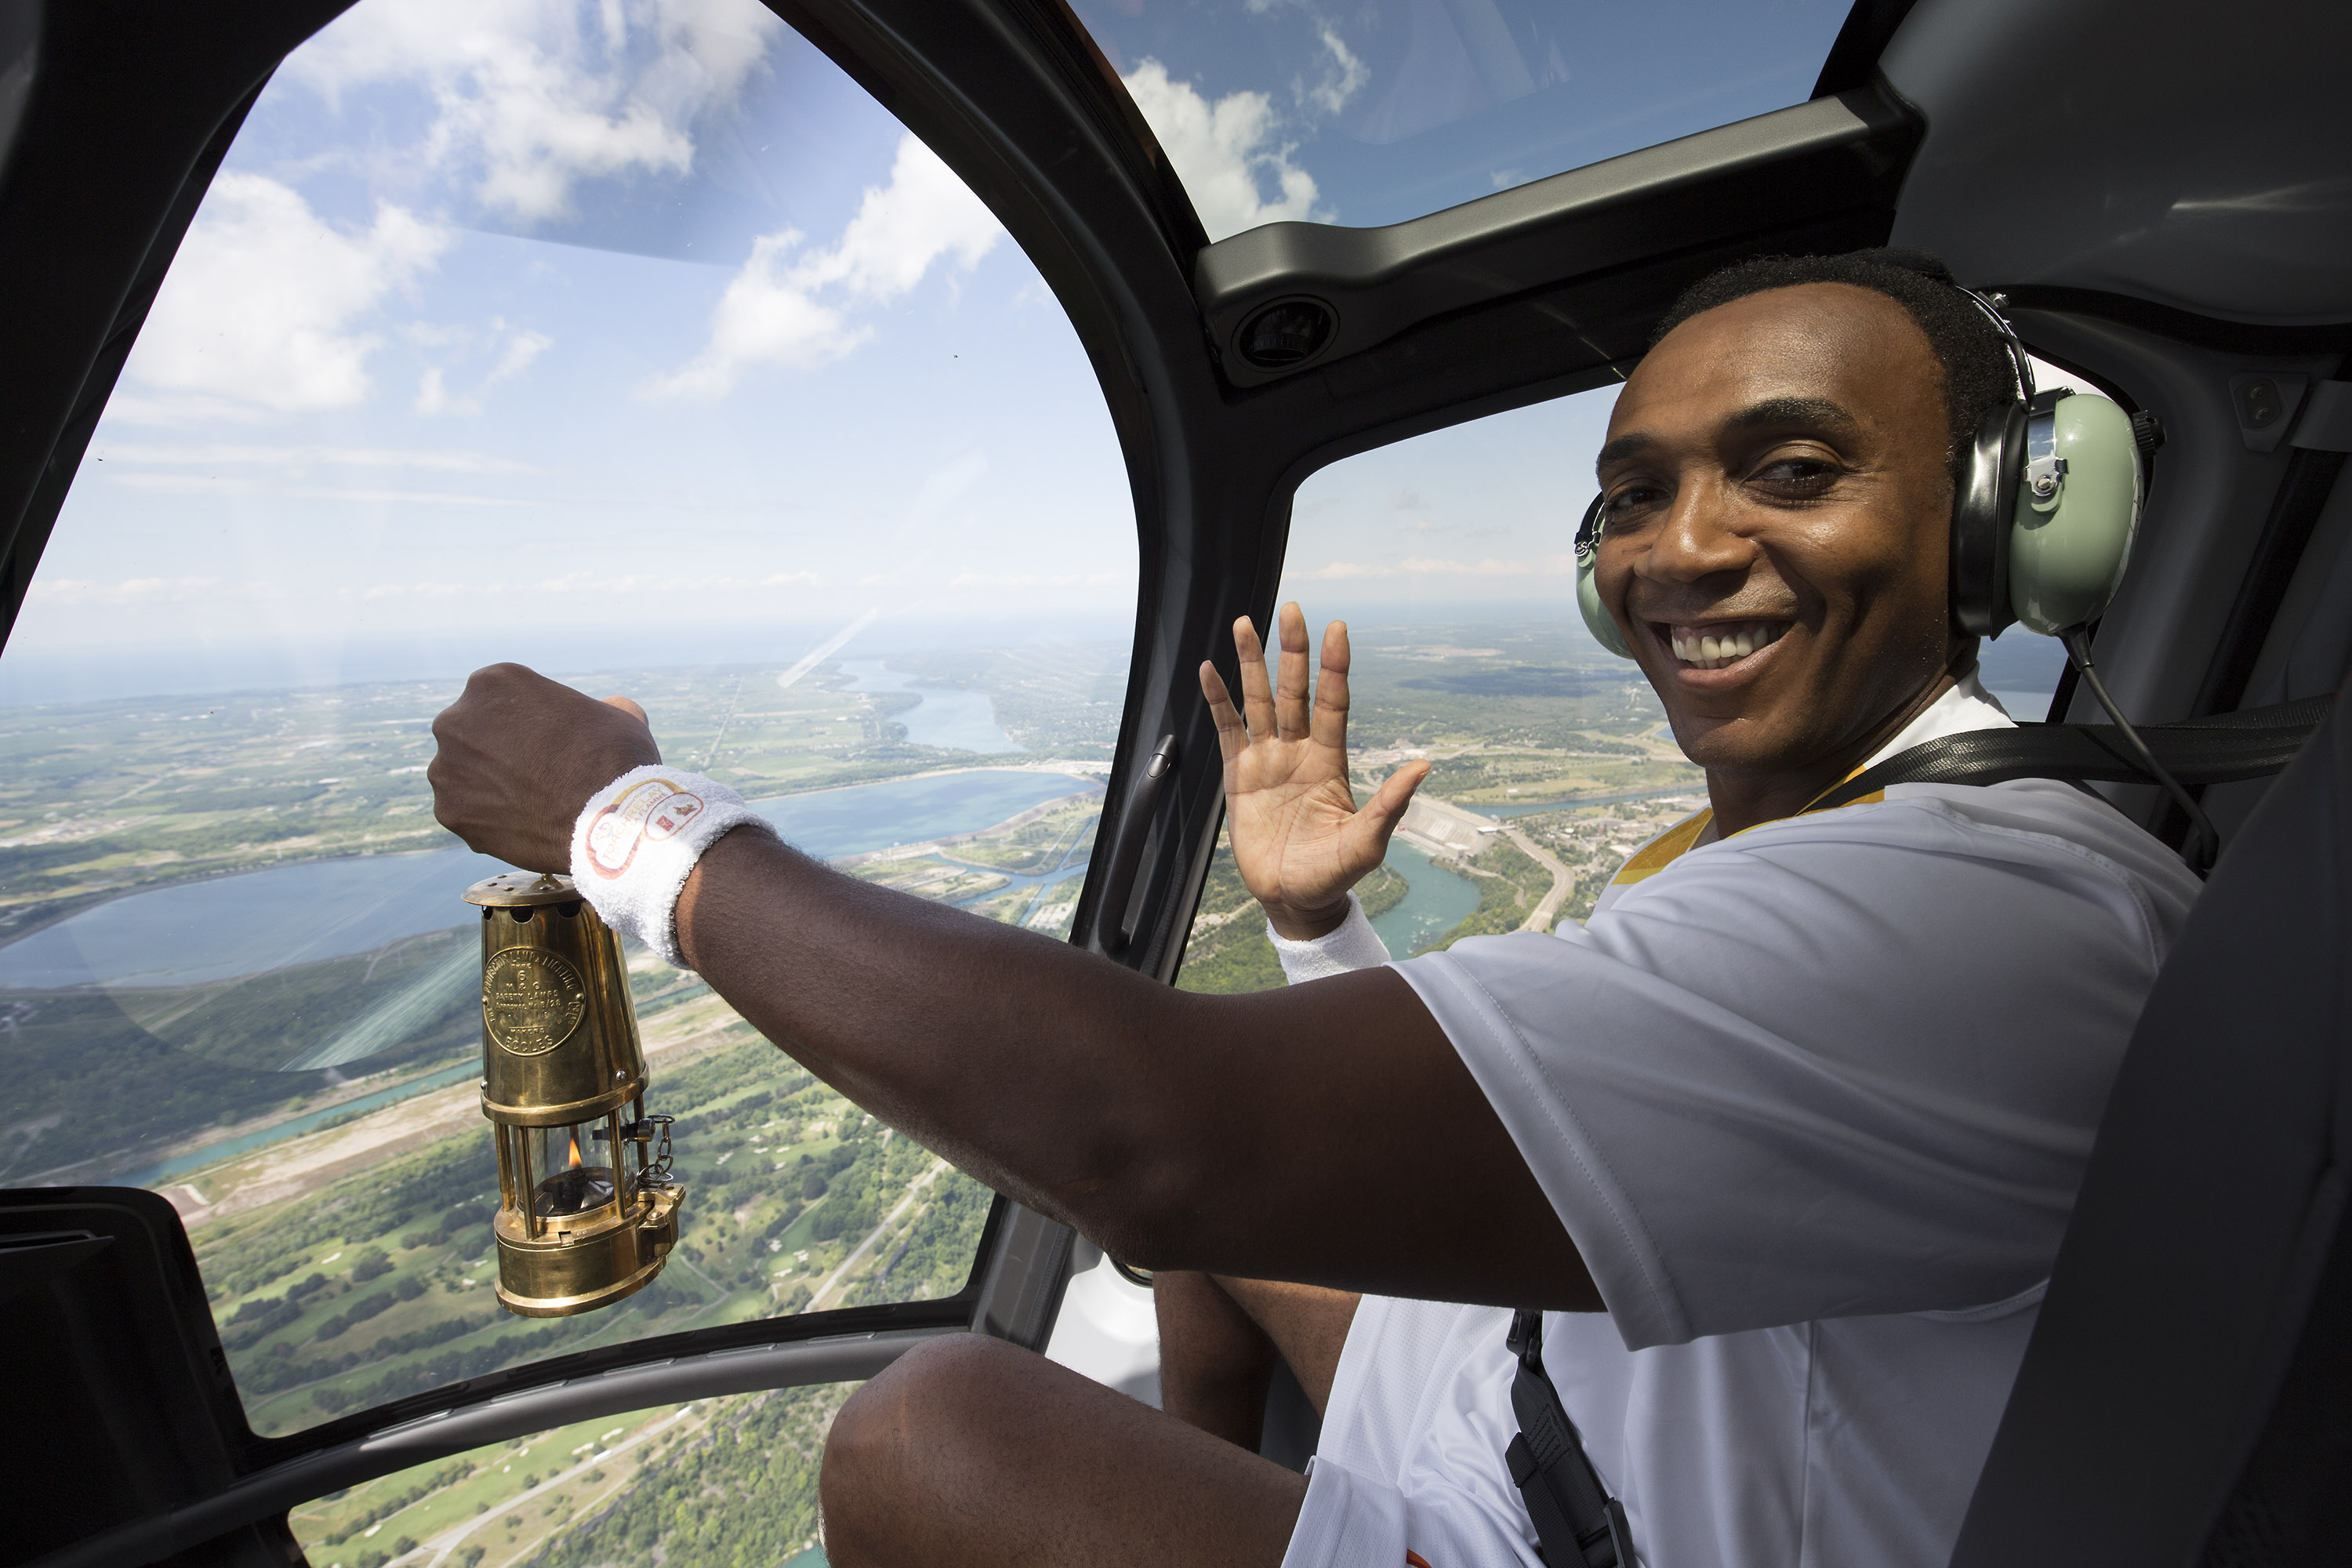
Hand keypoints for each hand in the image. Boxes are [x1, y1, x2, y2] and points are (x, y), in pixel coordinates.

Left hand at [430, 663, 660, 872]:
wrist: (610, 819)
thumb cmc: (617, 759)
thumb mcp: (615, 713)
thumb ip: (593, 706)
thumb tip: (600, 711)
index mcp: (494, 682)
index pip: (501, 700)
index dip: (526, 721)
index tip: (547, 742)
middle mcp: (456, 719)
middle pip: (472, 734)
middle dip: (496, 750)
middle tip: (534, 773)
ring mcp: (446, 767)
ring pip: (463, 774)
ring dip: (487, 785)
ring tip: (529, 803)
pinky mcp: (448, 811)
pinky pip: (465, 812)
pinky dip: (486, 818)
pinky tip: (521, 824)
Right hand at [1199, 604, 1427, 940]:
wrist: (1294, 899)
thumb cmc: (1335, 873)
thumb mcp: (1368, 842)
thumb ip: (1391, 804)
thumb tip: (1422, 766)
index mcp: (1331, 761)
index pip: (1333, 703)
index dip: (1334, 667)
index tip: (1337, 629)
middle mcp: (1299, 752)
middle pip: (1295, 690)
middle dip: (1294, 650)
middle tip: (1292, 609)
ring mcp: (1268, 761)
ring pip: (1259, 700)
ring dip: (1251, 663)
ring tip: (1246, 623)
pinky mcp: (1239, 776)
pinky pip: (1227, 730)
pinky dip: (1218, 701)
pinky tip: (1209, 670)